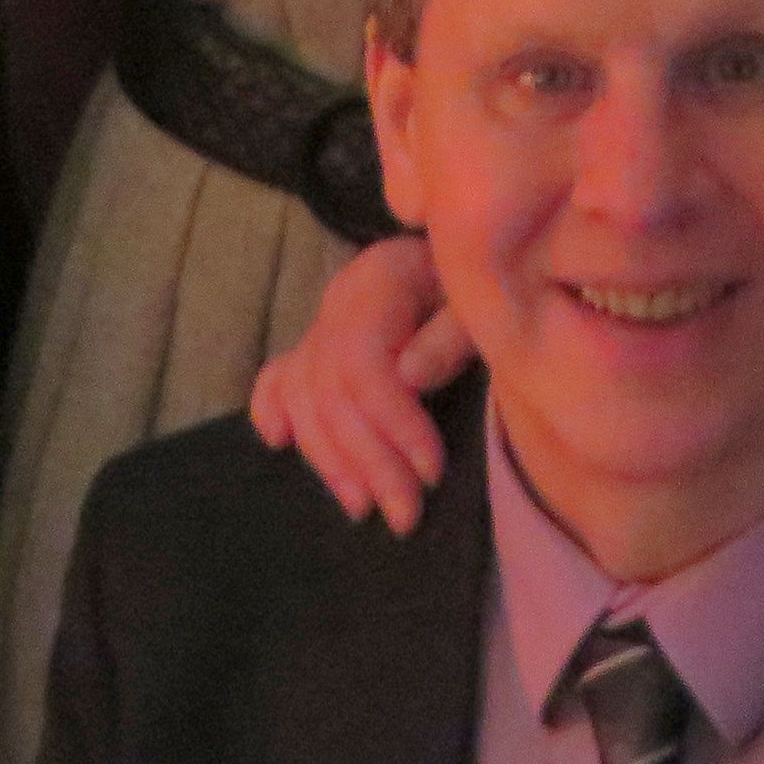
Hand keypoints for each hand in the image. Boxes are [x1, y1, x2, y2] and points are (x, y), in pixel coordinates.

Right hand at [246, 232, 473, 532]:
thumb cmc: (489, 281)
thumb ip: (452, 333)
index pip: (363, 361)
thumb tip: (408, 377)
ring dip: (330, 460)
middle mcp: (340, 299)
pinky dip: (273, 409)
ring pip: (304, 394)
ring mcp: (323, 320)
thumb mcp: (484, 302)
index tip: (432, 472)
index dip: (393, 423)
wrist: (475, 247)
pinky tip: (278, 442)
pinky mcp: (318, 341)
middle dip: (367, 461)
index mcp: (381, 280)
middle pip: (331, 388)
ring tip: (364, 508)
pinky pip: (279, 375)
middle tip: (404, 516)